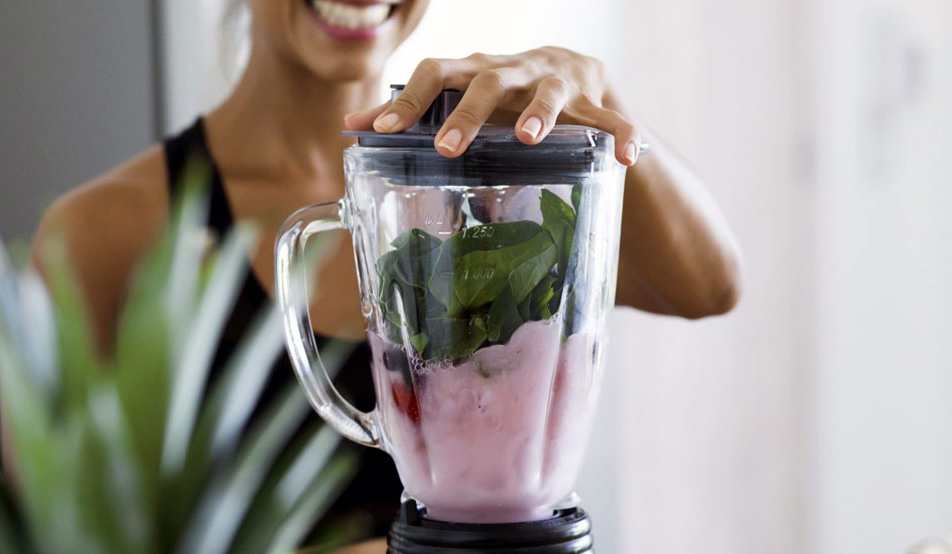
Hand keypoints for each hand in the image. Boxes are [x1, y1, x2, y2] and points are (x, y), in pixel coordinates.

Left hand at [344, 47, 643, 165]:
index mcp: (474, 70)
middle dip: (467, 114)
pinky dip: (621, 135)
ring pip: (549, 92)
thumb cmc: (500, 93)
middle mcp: (512, 71)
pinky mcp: (593, 100)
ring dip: (539, 113)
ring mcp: (555, 82)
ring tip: (528, 139)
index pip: (435, 74)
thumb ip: (411, 113)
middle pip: (487, 82)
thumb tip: (352, 127)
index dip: (409, 100)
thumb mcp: (458, 97)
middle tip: (449, 148)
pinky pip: (611, 118)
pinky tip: (627, 158)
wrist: (570, 70)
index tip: (385, 131)